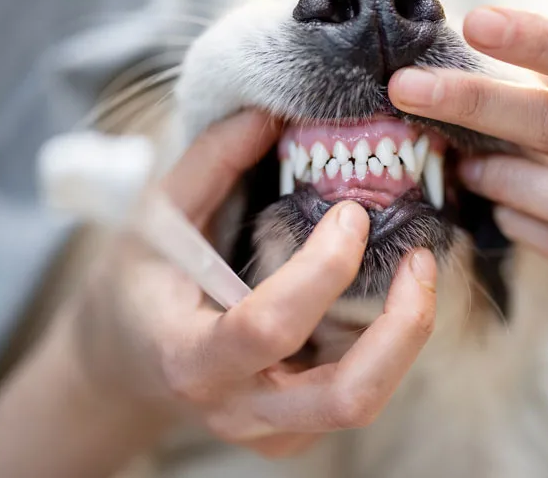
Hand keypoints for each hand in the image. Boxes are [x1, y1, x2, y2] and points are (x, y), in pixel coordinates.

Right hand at [0, 110, 437, 477]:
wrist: (127, 364)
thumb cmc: (141, 285)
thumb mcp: (156, 218)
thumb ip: (210, 164)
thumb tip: (269, 114)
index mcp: (190, 357)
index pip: (267, 327)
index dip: (321, 270)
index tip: (351, 213)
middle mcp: (238, 408)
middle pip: (346, 398)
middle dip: (401, 328)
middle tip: (420, 259)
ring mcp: (273, 431)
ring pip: (365, 403)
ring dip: (407, 337)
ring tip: (418, 270)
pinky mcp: (298, 433)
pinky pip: (358, 395)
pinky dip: (388, 345)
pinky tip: (387, 296)